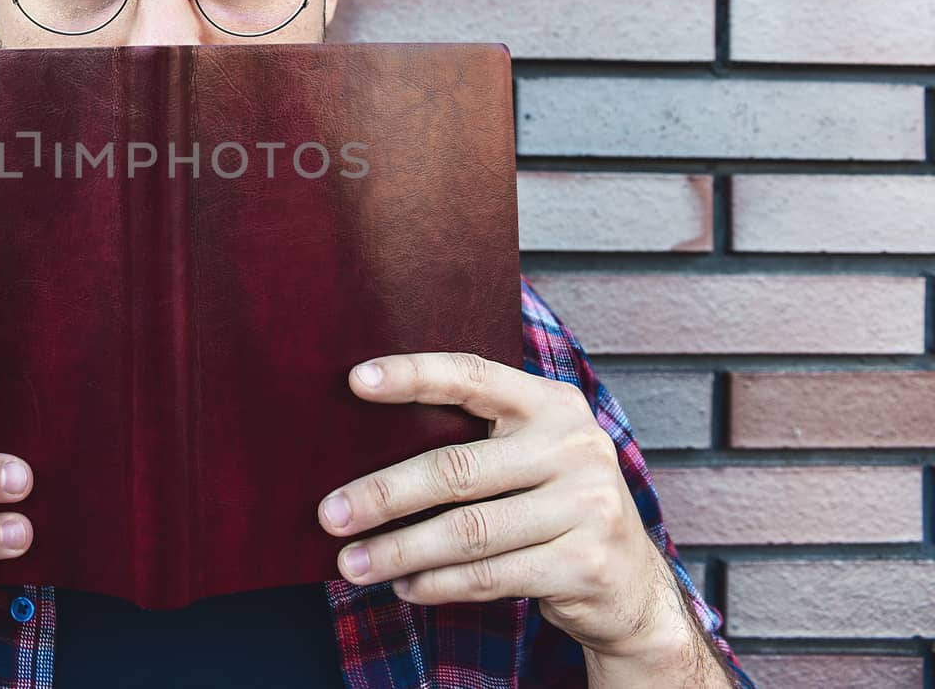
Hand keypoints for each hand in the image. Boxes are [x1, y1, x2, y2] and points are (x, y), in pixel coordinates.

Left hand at [315, 351, 686, 659]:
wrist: (631, 583)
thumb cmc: (554, 504)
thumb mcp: (531, 454)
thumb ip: (474, 438)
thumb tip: (363, 446)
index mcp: (552, 404)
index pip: (473, 375)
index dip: (413, 375)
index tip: (355, 379)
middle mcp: (574, 447)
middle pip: (456, 468)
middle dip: (382, 494)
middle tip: (330, 514)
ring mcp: (586, 506)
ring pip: (467, 532)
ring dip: (398, 551)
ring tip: (351, 564)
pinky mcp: (584, 564)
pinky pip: (490, 576)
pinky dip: (436, 584)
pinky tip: (404, 586)